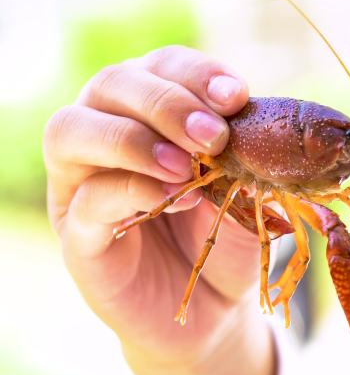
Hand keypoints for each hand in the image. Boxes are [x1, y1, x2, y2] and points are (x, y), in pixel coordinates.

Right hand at [44, 46, 273, 374]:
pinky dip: (128, 190)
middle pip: (113, 84)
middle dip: (168, 102)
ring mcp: (82, 183)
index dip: (197, 73)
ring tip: (186, 167)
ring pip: (72, 129)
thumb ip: (242, 153)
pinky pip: (84, 199)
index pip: (162, 67)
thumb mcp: (247, 187)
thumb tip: (252, 120)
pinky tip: (172, 198)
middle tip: (213, 135)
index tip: (237, 96)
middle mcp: (108, 134)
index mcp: (153, 112)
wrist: (216, 307)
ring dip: (134, 138)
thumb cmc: (230, 237)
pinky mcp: (78, 234)